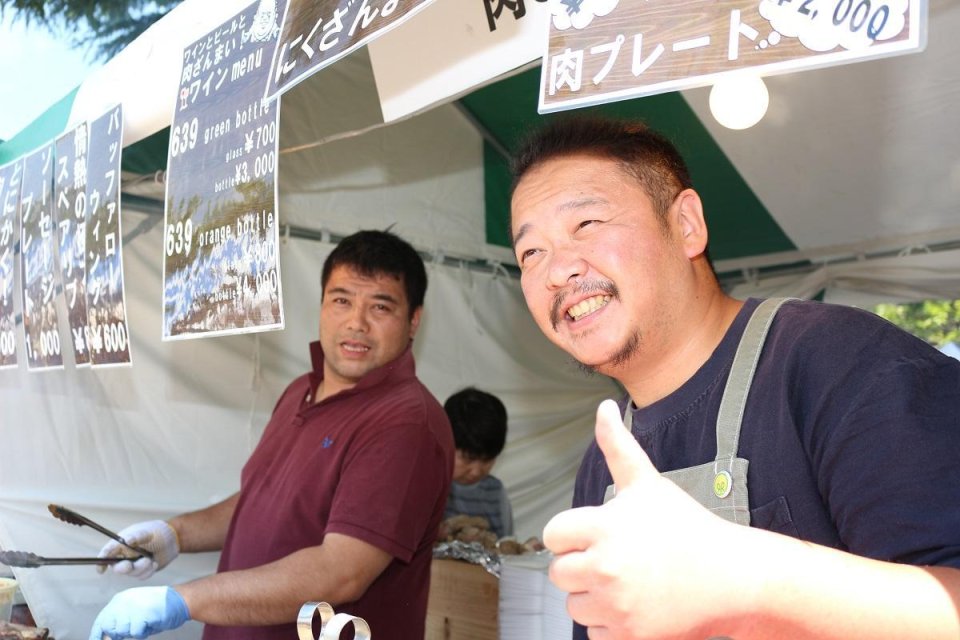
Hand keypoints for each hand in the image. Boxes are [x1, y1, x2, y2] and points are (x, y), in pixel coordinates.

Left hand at [89, 586, 189, 639]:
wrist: (179, 599)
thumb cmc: (157, 608)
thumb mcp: (134, 612)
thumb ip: (119, 622)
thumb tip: (105, 638)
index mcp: (119, 600)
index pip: (101, 621)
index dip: (97, 635)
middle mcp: (123, 601)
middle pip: (109, 628)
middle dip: (119, 634)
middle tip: (134, 629)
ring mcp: (132, 607)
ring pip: (122, 631)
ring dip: (133, 632)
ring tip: (145, 624)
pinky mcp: (142, 613)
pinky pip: (135, 633)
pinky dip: (143, 633)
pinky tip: (150, 624)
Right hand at [97, 520, 179, 578]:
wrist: (174, 540)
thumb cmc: (158, 531)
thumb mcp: (147, 532)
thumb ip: (136, 536)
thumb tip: (126, 540)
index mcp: (122, 542)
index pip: (108, 552)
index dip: (101, 561)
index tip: (101, 570)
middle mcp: (125, 554)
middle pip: (117, 566)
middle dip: (123, 568)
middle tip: (129, 565)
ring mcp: (133, 563)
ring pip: (131, 573)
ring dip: (141, 568)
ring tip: (151, 560)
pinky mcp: (141, 570)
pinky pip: (141, 576)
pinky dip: (148, 571)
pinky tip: (155, 563)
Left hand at [543, 400, 753, 639]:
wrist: (732, 577)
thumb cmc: (687, 528)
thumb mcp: (647, 484)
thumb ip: (618, 446)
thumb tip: (603, 408)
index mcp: (604, 527)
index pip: (552, 535)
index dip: (571, 534)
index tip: (595, 534)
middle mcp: (605, 567)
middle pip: (558, 572)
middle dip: (580, 565)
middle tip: (614, 558)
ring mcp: (616, 605)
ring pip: (574, 605)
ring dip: (593, 597)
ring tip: (626, 581)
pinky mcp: (629, 635)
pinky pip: (594, 633)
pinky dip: (610, 624)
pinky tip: (635, 605)